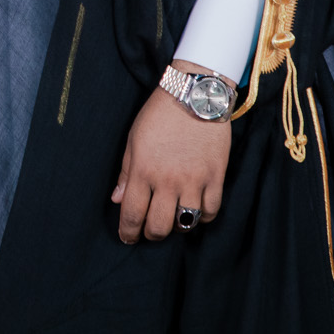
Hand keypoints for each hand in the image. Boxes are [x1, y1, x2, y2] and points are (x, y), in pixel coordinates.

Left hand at [110, 61, 230, 243]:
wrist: (193, 95)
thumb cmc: (159, 116)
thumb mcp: (134, 140)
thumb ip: (126, 173)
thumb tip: (117, 199)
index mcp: (143, 170)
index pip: (132, 214)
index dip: (128, 232)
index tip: (127, 237)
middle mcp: (167, 180)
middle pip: (158, 227)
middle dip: (151, 234)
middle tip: (150, 230)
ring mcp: (194, 180)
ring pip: (185, 223)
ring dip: (177, 226)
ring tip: (173, 218)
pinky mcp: (216, 177)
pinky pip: (210, 211)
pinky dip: (202, 216)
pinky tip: (195, 209)